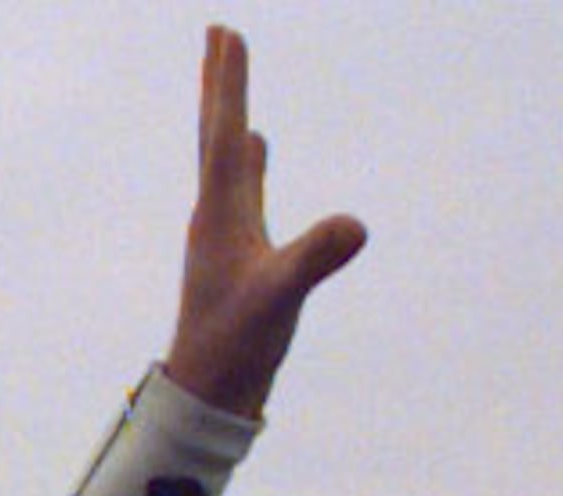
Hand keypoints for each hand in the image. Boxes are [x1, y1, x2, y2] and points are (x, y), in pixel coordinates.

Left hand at [161, 26, 367, 418]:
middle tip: (218, 35)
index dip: (227, 84)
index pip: (224, 134)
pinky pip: (243, 189)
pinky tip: (254, 152)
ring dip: (230, 116)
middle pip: (217, 135)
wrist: (207, 392)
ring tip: (229, 83)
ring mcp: (225, 234)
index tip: (224, 35)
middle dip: (221, 84)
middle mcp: (216, 215)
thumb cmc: (236, 345)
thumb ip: (314, 259)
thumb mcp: (280, 299)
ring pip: (227, 159)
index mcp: (222, 213)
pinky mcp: (236, 253)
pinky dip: (248, 161)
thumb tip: (355, 225)